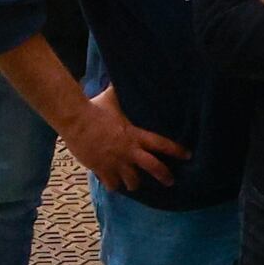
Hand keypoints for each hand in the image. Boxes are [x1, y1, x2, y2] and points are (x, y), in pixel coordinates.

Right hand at [60, 87, 185, 191]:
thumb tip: (121, 80)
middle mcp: (129, 151)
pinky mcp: (102, 169)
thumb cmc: (94, 109)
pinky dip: (113, 185)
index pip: (161, 143)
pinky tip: (112, 184)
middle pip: (153, 168)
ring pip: (133, 182)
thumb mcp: (111, 99)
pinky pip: (112, 184)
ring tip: (134, 184)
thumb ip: (119, 94)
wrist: (75, 120)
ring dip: (134, 183)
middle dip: (164, 176)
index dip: (176, 150)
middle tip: (170, 181)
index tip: (188, 155)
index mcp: (134, 134)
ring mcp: (116, 162)